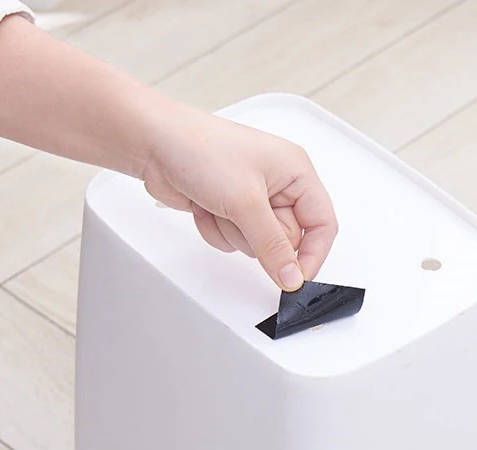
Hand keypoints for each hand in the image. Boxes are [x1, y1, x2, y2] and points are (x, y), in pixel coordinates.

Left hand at [141, 106, 337, 290]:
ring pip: (258, 246)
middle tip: (240, 216)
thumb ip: (273, 246)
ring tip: (218, 205)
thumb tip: (292, 277)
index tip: (296, 279)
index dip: (313, 254)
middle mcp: (279, 186)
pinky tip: (205, 207)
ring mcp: (252, 200)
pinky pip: (233, 242)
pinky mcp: (230, 211)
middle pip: (288, 241)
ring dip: (233, 234)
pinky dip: (217, 232)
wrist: (153, 144)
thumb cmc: (200, 149)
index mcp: (296, 172)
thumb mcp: (246, 202)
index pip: (323, 225)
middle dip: (258, 236)